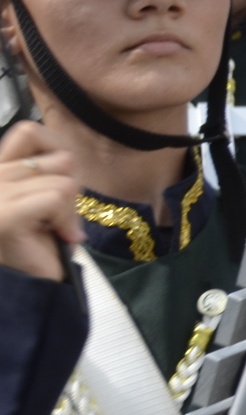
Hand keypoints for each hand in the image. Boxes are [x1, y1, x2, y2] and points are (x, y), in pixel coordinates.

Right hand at [0, 122, 80, 280]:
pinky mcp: (4, 217)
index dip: (56, 150)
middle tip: (56, 216)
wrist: (32, 283)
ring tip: (54, 227)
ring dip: (70, 209)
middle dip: (70, 189)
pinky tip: (58, 236)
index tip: (57, 185)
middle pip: (57, 158)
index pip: (29, 130)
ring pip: (63, 180)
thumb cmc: (41, 239)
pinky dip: (67, 218)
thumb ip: (48, 168)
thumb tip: (66, 155)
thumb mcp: (44, 194)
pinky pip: (57, 198)